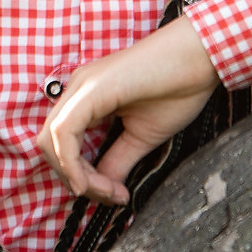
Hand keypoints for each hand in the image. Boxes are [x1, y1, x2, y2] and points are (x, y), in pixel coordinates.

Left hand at [36, 20, 220, 206]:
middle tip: (111, 195)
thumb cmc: (178, 88)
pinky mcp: (92, 88)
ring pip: (51, 141)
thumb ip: (118, 160)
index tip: (115, 195)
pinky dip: (72, 163)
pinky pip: (64, 132)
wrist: (201, 56)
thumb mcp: (143, 135)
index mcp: (87, 98)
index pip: (63, 146)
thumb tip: (105, 189)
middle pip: (50, 146)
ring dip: (75, 176)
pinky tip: (93, 182)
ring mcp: (82, 86)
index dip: (81, 178)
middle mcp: (78, 89)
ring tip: (110, 190)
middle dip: (75, 180)